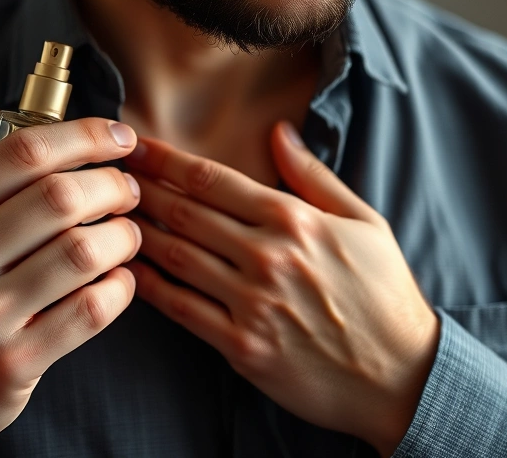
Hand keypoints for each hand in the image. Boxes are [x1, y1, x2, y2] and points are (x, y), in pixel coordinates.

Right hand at [0, 100, 142, 456]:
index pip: (22, 152)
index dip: (85, 135)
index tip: (119, 137)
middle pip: (62, 196)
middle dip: (113, 186)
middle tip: (128, 190)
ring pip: (85, 252)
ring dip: (123, 236)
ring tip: (127, 235)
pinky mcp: (12, 364)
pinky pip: (91, 310)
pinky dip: (120, 289)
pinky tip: (119, 281)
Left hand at [123, 121, 439, 455]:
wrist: (401, 375)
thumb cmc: (384, 295)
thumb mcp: (364, 222)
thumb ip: (314, 176)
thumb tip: (279, 131)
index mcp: (295, 220)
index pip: (213, 180)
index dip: (166, 160)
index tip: (135, 145)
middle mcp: (268, 256)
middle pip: (185, 212)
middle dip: (140, 188)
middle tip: (105, 173)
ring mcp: (252, 303)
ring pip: (177, 257)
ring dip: (136, 232)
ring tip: (105, 215)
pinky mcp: (243, 347)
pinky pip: (183, 310)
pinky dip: (151, 288)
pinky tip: (127, 271)